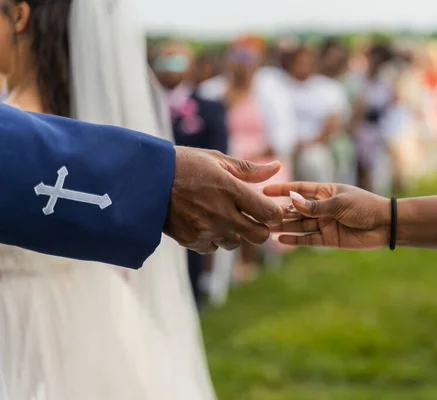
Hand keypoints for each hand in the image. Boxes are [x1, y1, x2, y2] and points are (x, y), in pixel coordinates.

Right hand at [164, 147, 283, 253]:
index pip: (269, 213)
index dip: (275, 213)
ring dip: (235, 233)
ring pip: (236, 243)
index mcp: (230, 188)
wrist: (145, 180)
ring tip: (223, 216)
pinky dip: (214, 239)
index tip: (270, 209)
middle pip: (259, 236)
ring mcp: (205, 229)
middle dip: (261, 228)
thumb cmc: (185, 165)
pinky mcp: (191, 240)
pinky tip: (205, 222)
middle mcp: (220, 212)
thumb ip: (249, 169)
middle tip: (253, 218)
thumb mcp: (217, 160)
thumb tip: (276, 167)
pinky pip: (213, 248)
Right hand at [264, 182, 389, 248]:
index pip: (299, 189)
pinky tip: (281, 239)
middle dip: (279, 211)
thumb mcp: (339, 203)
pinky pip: (308, 239)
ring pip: (300, 225)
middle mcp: (322, 207)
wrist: (385, 225)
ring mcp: (325, 223)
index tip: (264, 189)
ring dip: (284, 226)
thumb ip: (314, 206)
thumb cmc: (365, 207)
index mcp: (325, 192)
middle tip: (260, 214)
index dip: (282, 189)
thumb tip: (291, 200)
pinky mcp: (329, 238)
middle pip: (296, 209)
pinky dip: (295, 239)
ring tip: (266, 227)